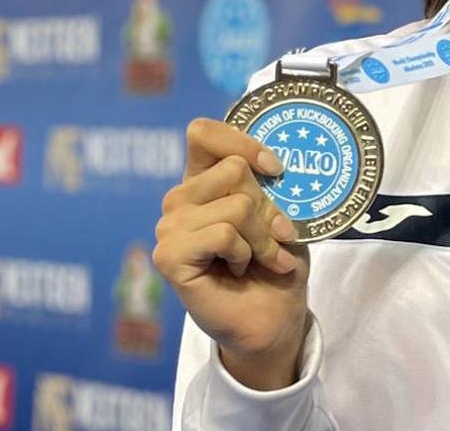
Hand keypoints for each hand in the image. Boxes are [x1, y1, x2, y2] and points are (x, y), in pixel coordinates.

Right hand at [153, 118, 309, 389]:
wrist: (274, 316)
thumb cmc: (277, 261)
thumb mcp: (280, 214)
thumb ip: (265, 185)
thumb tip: (267, 168)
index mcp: (203, 180)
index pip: (202, 133)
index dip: (241, 141)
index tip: (275, 169)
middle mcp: (180, 200)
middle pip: (233, 170)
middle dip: (269, 206)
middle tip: (275, 237)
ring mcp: (169, 228)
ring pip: (236, 205)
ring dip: (262, 236)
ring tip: (260, 258)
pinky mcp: (169, 257)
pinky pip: (223, 233)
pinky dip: (245, 253)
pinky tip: (240, 270)